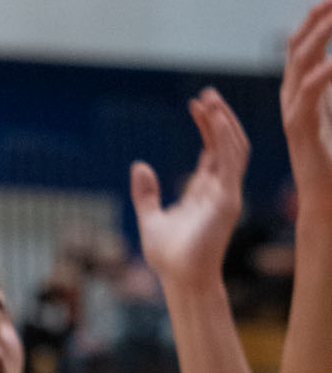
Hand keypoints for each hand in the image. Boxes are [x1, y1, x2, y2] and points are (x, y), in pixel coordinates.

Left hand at [130, 88, 247, 289]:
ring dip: (223, 123)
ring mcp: (227, 194)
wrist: (180, 279)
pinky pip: (231, 163)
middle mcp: (220, 190)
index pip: (212, 151)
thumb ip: (147, 194)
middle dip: (219, 118)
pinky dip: (224, 139)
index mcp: (204, 192)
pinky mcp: (228, 200)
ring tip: (210, 99)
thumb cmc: (168, 256)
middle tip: (206, 94)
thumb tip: (139, 166)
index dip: (207, 127)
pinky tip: (215, 119)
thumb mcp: (150, 217)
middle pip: (225, 145)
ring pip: (234, 148)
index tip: (195, 105)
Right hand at [282, 0, 331, 218]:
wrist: (327, 199)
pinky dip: (323, 74)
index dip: (317, 21)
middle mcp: (293, 98)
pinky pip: (309, 94)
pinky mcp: (299, 128)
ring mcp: (293, 112)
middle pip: (298, 48)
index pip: (305, 48)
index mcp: (304, 93)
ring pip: (300, 64)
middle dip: (317, 20)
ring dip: (320, 38)